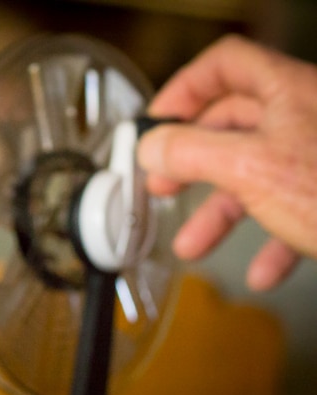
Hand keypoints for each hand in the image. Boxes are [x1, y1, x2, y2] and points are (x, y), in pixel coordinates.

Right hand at [137, 34, 316, 290]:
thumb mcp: (250, 168)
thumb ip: (191, 153)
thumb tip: (152, 146)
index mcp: (287, 92)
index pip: (224, 65)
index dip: (184, 89)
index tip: (159, 122)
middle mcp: (305, 118)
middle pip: (234, 125)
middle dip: (193, 161)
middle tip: (165, 182)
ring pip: (259, 175)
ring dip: (222, 212)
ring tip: (195, 242)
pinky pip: (293, 211)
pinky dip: (269, 242)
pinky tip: (260, 270)